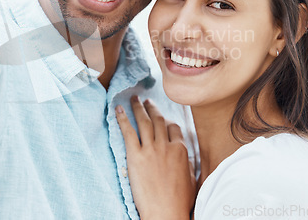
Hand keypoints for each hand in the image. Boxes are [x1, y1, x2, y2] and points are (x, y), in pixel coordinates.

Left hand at [116, 96, 195, 219]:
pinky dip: (122, 119)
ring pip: (144, 121)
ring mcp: (150, 150)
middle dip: (152, 108)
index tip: (161, 118)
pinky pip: (128, 132)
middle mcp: (166, 146)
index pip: (173, 127)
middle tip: (147, 101)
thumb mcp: (190, 178)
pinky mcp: (135, 156)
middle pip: (158, 120)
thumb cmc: (179, 201)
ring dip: (138, 107)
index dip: (166, 121)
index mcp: (181, 150)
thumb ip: (186, 162)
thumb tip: (184, 154)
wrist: (165, 212)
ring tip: (133, 99)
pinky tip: (117, 110)